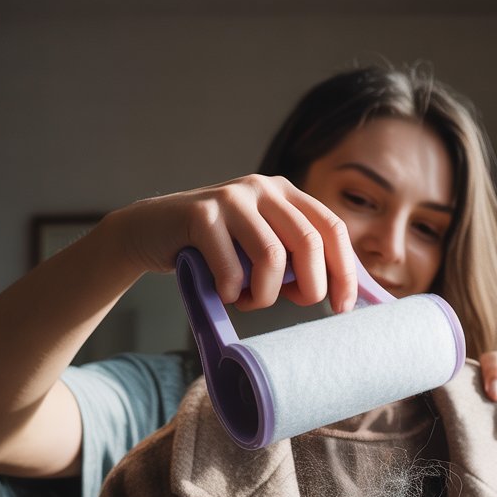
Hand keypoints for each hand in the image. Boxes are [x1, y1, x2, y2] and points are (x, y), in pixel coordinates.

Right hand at [113, 174, 358, 314]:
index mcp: (286, 193)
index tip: (343, 308)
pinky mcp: (201, 215)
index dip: (345, 272)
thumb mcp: (261, 245)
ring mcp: (231, 197)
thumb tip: (343, 295)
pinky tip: (223, 292)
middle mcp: (263, 188)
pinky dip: (231, 294)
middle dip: (310, 286)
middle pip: (309, 243)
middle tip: (295, 304)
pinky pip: (231, 270)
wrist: (151, 231)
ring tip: (248, 300)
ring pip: (272, 258)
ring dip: (264, 295)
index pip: (332, 229)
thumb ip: (295, 257)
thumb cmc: (215, 249)